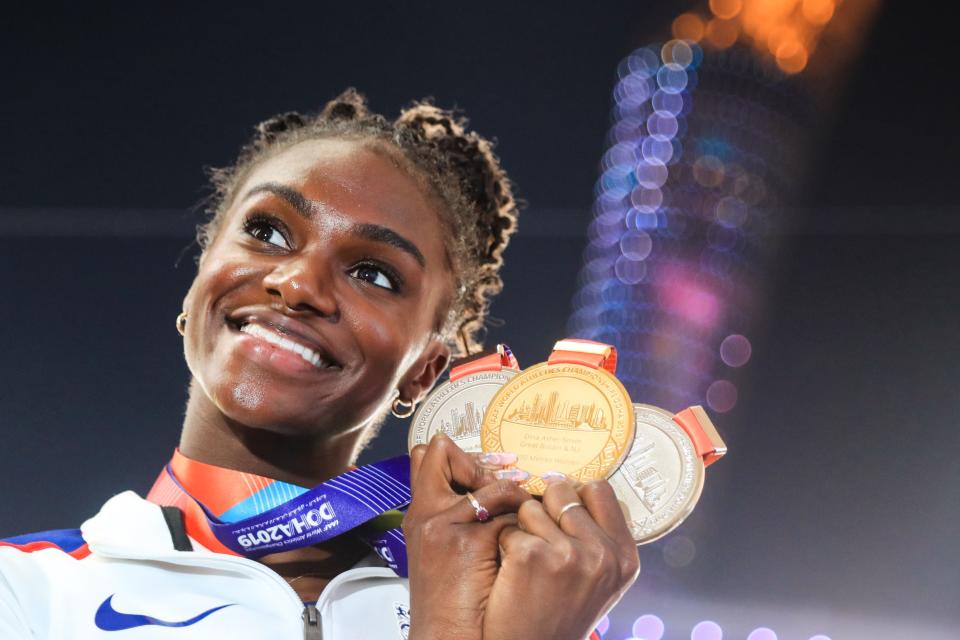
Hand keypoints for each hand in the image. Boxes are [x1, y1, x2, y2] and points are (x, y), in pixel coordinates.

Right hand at [403, 435, 532, 639]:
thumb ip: (463, 517)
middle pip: (443, 453)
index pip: (427, 454)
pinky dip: (523, 516)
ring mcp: (445, 525)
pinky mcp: (469, 543)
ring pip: (486, 482)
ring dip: (510, 489)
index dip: (458, 452)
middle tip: (512, 472)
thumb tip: (494, 487)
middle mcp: (426, 513)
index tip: (487, 465)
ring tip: (527, 503)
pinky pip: (506, 511)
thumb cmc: (454, 602)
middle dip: (483, 461)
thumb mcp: (447, 551)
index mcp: (419, 514)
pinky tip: (533, 531)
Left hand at [483, 475, 640, 639]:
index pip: (599, 490)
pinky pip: (509, 528)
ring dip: (522, 528)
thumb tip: (577, 486)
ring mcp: (569, 554)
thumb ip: (599, 537)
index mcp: (624, 557)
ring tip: (528, 563)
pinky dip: (504, 546)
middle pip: (562, 491)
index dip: (574, 494)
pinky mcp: (531, 557)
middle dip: (544, 508)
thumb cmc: (562, 614)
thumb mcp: (600, 581)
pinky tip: (512, 575)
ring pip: (531, 507)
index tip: (560, 508)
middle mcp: (603, 554)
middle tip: (540, 539)